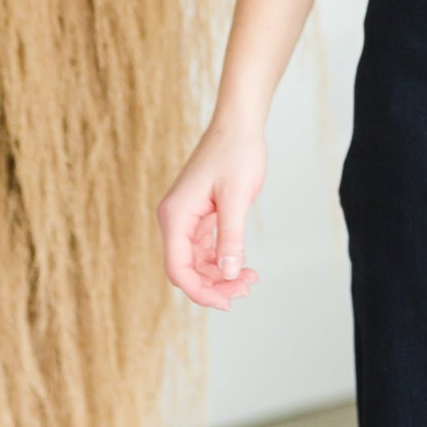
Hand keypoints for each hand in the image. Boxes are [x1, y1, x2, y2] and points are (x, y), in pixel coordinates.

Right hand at [156, 117, 265, 309]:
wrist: (239, 124)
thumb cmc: (237, 153)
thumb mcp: (237, 197)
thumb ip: (231, 236)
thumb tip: (228, 273)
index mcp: (175, 215)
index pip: (177, 268)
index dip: (199, 291)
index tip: (227, 302)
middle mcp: (175, 219)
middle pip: (187, 269)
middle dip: (215, 285)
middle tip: (247, 289)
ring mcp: (186, 217)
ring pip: (197, 261)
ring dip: (221, 275)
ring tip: (251, 279)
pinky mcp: (199, 214)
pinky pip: (205, 248)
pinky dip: (222, 259)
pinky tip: (245, 265)